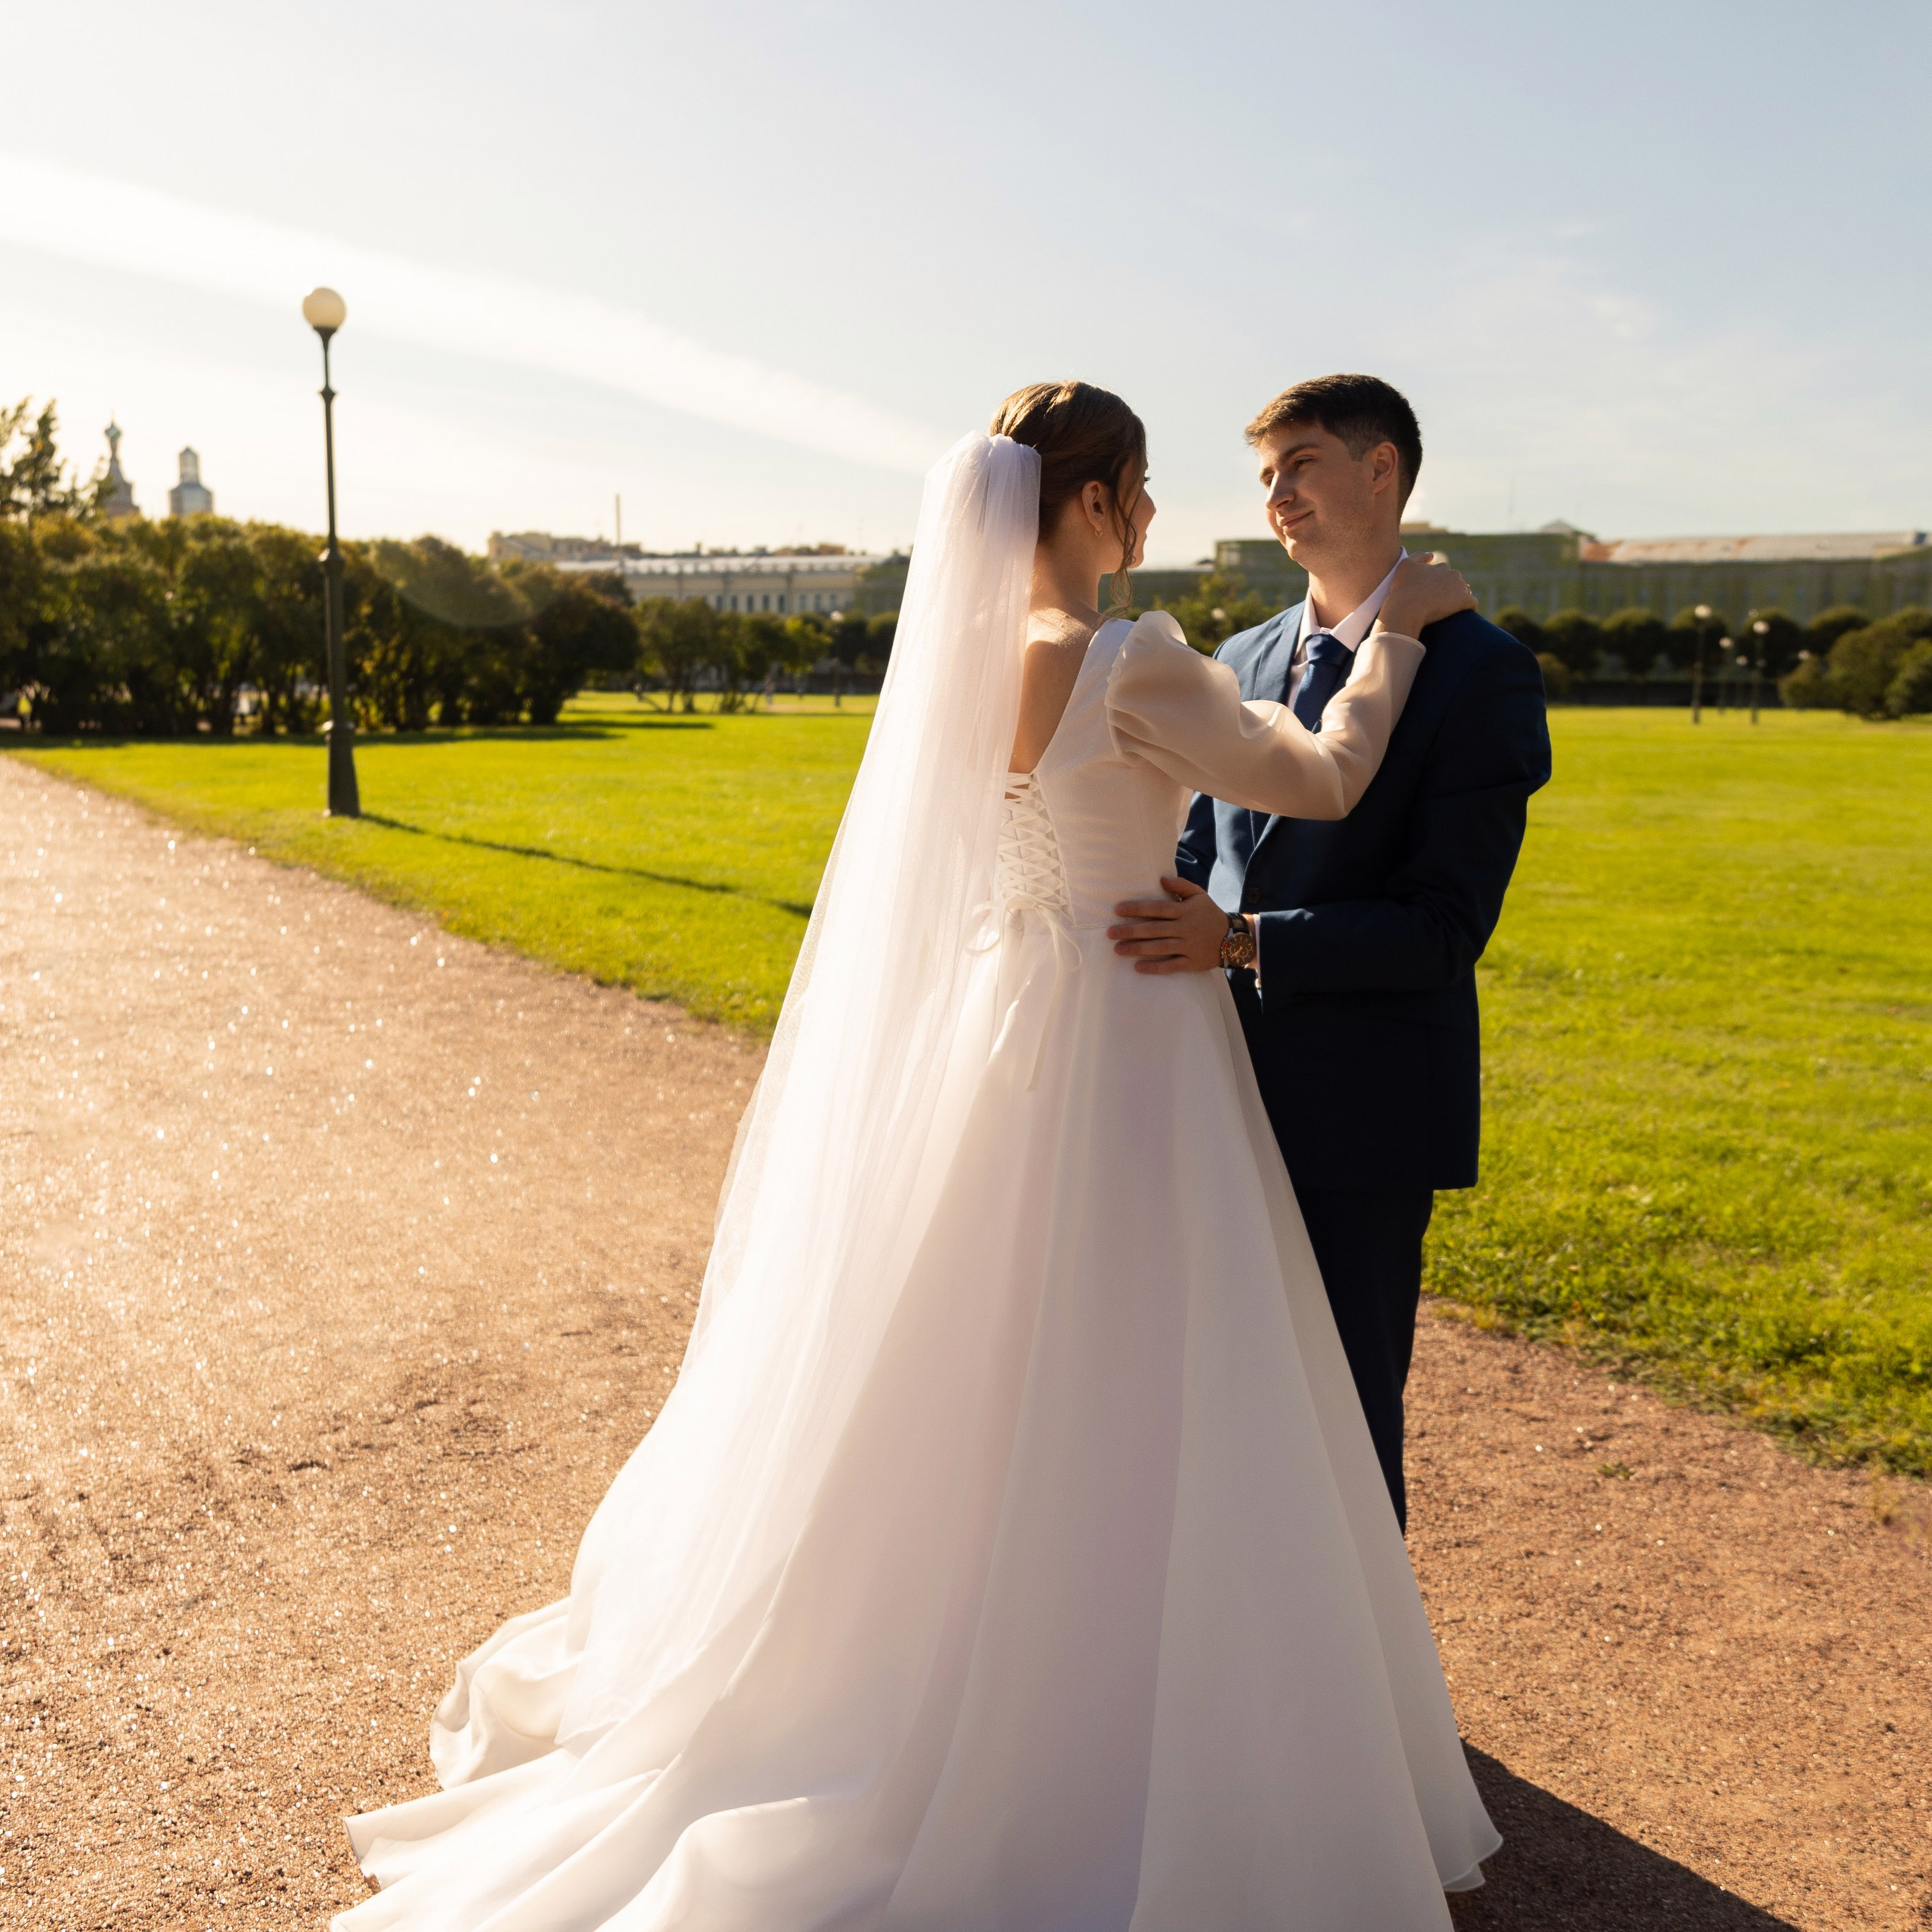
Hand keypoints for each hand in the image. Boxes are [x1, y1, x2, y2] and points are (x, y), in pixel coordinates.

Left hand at [1108, 877, 1230, 973]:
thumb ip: (1181, 886)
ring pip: (1160, 948)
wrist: (1234, 938)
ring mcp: (1189, 946)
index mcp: (1185, 911)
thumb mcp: (1199, 895)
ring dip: (1137, 949)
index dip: (1138, 909)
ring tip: (1118, 949)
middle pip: (1154, 929)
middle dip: (1131, 931)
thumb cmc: (1209, 914)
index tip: (1118, 910)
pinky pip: (1172, 966)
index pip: (1158, 909)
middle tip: (1110, 932)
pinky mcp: (1193, 962)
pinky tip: (1138, 967)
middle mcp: (1185, 928)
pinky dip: (1155, 968)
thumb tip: (1161, 879)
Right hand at [1377, 552, 1475, 637]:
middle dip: (1450, 589)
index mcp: (1441, 567)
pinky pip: (1472, 603)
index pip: (1445, 574)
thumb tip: (1432, 555)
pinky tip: (1461, 614)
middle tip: (1439, 602)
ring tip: (1448, 610)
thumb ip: (1418, 556)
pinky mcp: (1464, 601)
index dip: (1439, 583)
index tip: (1432, 593)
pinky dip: (1468, 607)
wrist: (1406, 608)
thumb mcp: (1405, 566)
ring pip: (1465, 592)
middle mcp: (1453, 574)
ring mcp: (1459, 587)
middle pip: (1456, 582)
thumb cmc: (1402, 588)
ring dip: (1459, 598)